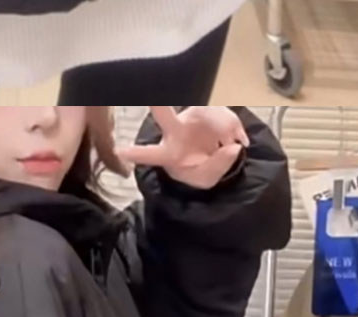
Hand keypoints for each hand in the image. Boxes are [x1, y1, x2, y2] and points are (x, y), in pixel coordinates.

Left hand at [117, 106, 248, 189]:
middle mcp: (175, 132)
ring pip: (205, 111)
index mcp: (168, 154)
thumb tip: (233, 147)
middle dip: (159, 106)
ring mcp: (190, 117)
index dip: (136, 153)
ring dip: (224, 125)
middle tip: (153, 98)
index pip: (150, 154)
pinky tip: (238, 138)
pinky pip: (222, 110)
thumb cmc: (201, 170)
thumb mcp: (208, 178)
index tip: (119, 152)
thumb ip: (218, 165)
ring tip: (232, 144)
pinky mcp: (206, 108)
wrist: (216, 158)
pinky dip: (233, 124)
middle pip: (164, 116)